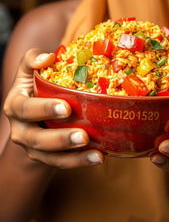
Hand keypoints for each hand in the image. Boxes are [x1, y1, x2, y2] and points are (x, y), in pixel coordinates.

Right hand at [3, 48, 103, 167]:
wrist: (32, 114)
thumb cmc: (35, 86)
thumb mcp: (29, 71)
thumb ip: (33, 59)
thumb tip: (48, 57)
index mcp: (15, 106)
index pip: (25, 109)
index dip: (44, 109)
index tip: (66, 108)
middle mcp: (21, 130)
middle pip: (37, 139)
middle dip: (60, 139)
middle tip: (83, 136)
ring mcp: (33, 147)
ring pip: (51, 157)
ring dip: (74, 157)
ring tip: (97, 153)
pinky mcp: (46, 158)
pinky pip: (62, 164)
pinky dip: (80, 162)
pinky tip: (99, 157)